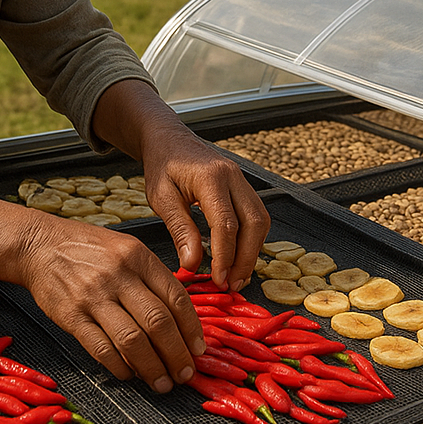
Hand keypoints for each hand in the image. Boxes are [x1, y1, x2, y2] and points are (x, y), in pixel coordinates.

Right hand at [18, 212, 205, 392]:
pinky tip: (130, 375)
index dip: (191, 328)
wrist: (40, 245)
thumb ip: (153, 276)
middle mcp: (119, 275)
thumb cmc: (88, 248)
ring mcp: (94, 296)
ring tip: (162, 383)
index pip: (175, 296)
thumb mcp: (127, 248)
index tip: (198, 349)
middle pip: (158, 321)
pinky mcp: (72, 316)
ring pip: (133, 340)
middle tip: (185, 374)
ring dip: (152, 368)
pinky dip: (120, 367)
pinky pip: (101, 349)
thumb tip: (181, 316)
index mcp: (138, 256)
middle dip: (177, 354)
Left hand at [91, 80, 270, 292]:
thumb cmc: (162, 165)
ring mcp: (242, 179)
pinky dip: (251, 239)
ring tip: (236, 276)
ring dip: (252, 251)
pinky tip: (238, 256)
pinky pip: (256, 215)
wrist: (169, 139)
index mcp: (210, 177)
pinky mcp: (243, 186)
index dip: (225, 257)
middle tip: (232, 284)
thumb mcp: (162, 198)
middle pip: (254, 223)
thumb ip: (180, 230)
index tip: (218, 280)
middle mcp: (233, 176)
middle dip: (246, 258)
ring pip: (261, 220)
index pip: (226, 224)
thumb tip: (193, 265)